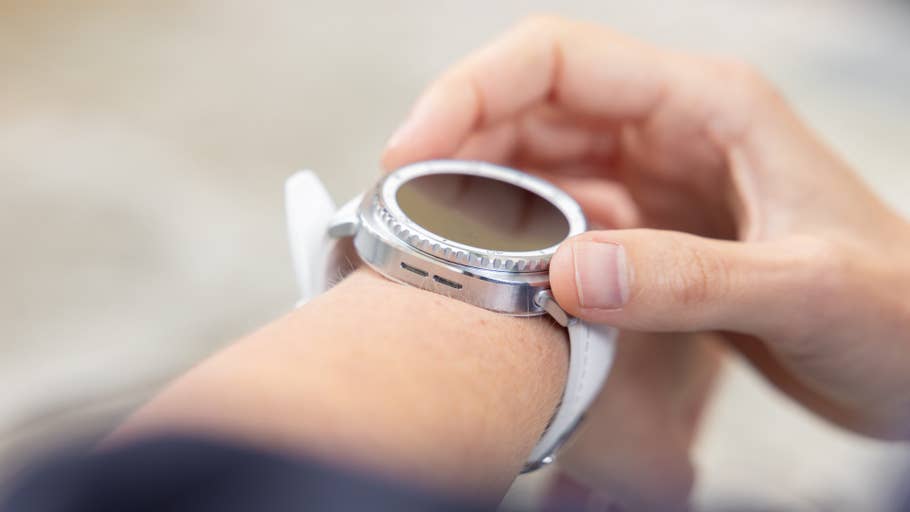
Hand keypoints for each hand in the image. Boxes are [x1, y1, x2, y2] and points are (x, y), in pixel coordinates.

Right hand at [381, 14, 909, 507]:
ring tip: (436, 246)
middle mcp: (669, 133)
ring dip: (479, 200)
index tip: (412, 150)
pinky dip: (515, 245)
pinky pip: (557, 224)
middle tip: (404, 211)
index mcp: (707, 106)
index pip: (559, 60)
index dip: (471, 91)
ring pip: (534, 167)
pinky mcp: (645, 237)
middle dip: (457, 149)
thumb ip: (691, 280)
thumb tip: (568, 275)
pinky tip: (496, 278)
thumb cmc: (899, 310)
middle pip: (529, 110)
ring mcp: (652, 186)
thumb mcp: (806, 289)